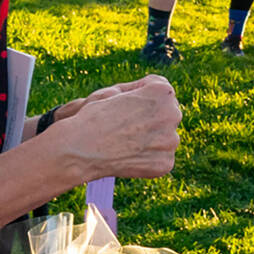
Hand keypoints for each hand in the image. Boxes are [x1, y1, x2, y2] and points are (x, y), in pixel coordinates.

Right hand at [62, 75, 181, 180]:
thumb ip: (140, 91)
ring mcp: (170, 141)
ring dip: (151, 139)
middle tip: (125, 126)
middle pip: (167, 114)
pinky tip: (128, 155)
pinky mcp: (165, 163)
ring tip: (125, 141)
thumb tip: (158, 101)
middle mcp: (172, 115)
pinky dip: (147, 158)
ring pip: (165, 138)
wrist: (81, 148)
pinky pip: (160, 158)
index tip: (125, 106)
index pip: (161, 90)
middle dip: (151, 118)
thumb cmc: (94, 117)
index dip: (141, 96)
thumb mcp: (114, 92)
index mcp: (162, 92)